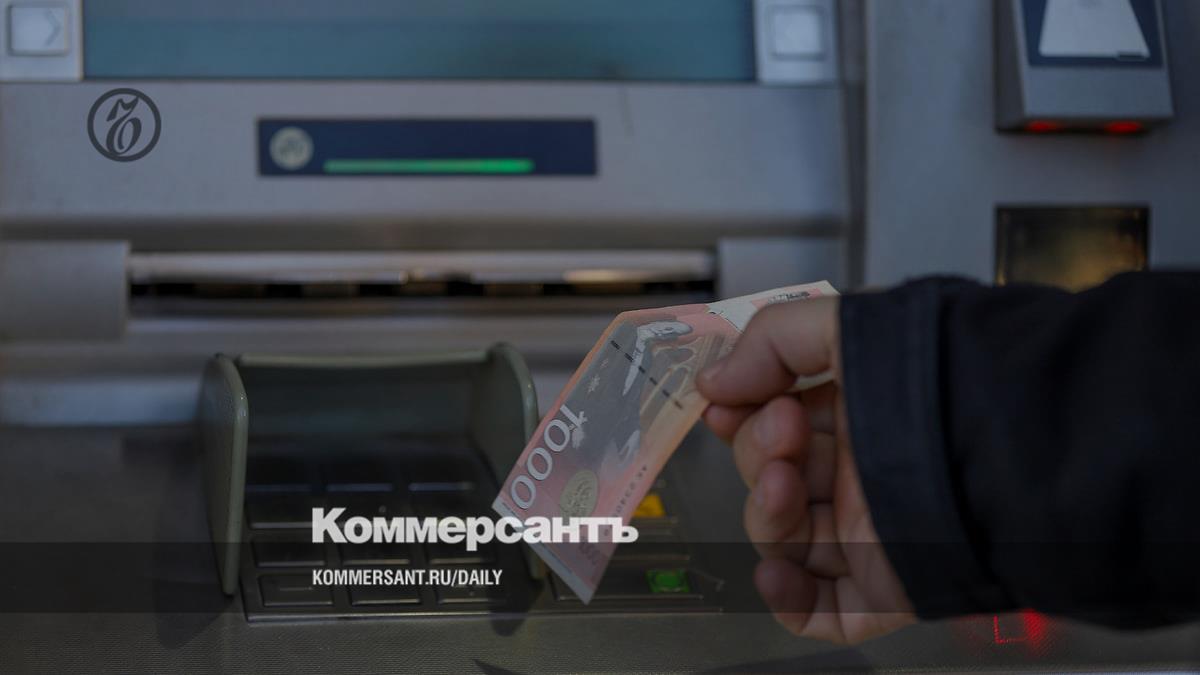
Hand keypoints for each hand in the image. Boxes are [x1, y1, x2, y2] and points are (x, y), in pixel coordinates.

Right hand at [697, 296, 915, 643]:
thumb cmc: (935, 377)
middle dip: (759, 451)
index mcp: (855, 416)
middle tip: (783, 427)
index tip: (724, 403)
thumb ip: (770, 341)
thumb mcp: (846, 327)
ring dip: (765, 513)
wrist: (1000, 442)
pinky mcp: (883, 588)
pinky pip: (820, 610)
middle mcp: (859, 474)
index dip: (741, 416)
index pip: (773, 425)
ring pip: (783, 539)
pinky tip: (775, 571)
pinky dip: (786, 598)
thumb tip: (712, 382)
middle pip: (770, 477)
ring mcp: (868, 535)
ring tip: (782, 482)